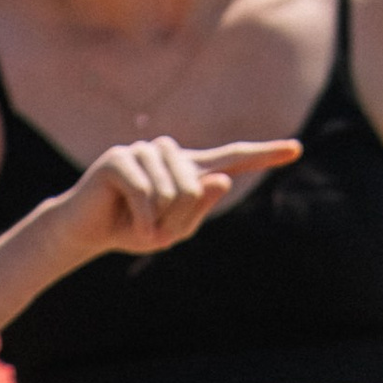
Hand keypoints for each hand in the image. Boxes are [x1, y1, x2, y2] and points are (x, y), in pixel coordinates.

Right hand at [59, 137, 300, 265]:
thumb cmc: (132, 230)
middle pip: (199, 186)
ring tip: (137, 221)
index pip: (232, 158)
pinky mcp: (120, 158)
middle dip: (177, 219)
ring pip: (174, 190)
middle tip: (151, 228)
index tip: (297, 149)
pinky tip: (127, 222)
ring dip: (156, 219)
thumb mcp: (172, 231)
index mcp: (188, 168)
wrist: (86, 232)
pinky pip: (147, 192)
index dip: (264, 154)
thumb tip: (221, 179)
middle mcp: (170, 152)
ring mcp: (144, 150)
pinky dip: (141, 218)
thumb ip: (199, 209)